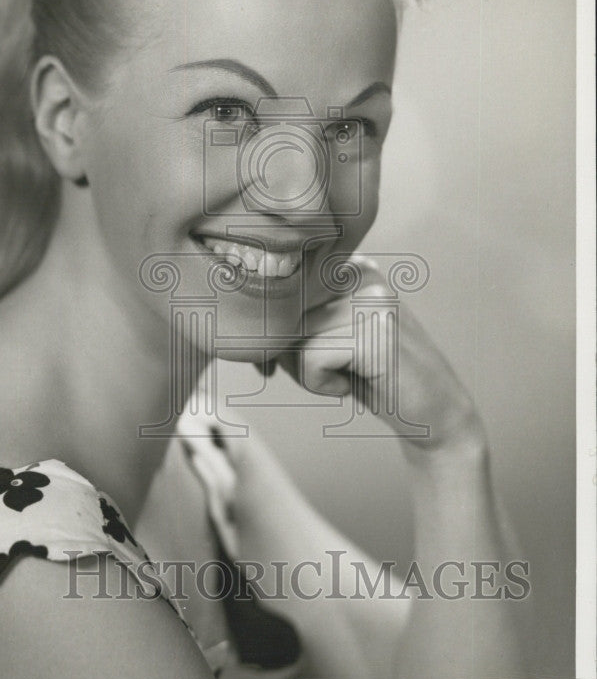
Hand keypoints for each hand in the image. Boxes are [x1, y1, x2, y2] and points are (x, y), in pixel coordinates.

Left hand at [275, 256, 486, 453]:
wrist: (433, 412)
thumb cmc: (371, 376)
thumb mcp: (325, 339)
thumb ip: (290, 322)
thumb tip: (244, 328)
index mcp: (347, 267)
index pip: (282, 290)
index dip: (272, 332)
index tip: (273, 363)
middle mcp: (359, 273)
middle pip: (284, 312)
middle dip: (288, 353)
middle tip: (325, 374)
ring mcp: (369, 299)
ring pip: (293, 337)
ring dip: (306, 372)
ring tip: (345, 377)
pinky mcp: (373, 332)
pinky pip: (311, 360)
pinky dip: (321, 384)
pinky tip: (351, 386)